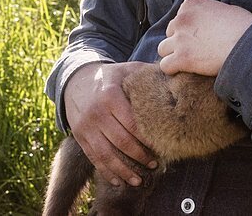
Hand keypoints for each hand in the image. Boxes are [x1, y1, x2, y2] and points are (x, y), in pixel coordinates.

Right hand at [63, 61, 156, 186]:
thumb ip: (148, 74)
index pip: (133, 123)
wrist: (76, 81)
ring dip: (123, 171)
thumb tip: (175, 74)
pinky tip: (118, 181)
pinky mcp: (80, 136)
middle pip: (122, 142)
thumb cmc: (110, 77)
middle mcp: (96, 112)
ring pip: (106, 154)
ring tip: (138, 181)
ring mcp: (86, 126)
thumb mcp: (127, 70)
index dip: (149, 138)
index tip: (163, 147)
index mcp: (110, 95)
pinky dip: (106, 172)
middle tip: (155, 164)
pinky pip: (94, 158)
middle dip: (140, 157)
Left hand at [158, 0, 251, 75]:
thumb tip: (209, 21)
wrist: (250, 46)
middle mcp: (182, 19)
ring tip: (188, 61)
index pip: (180, 16)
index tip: (201, 36)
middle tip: (196, 50)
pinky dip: (173, 69)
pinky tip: (184, 71)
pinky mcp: (182, 58)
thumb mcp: (227, 9)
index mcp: (192, 4)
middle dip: (180, 40)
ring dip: (173, 54)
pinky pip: (165, 65)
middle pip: (171, 31)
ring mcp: (180, 38)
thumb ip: (210, 13)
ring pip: (163, 48)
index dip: (190, 29)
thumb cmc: (245, 28)